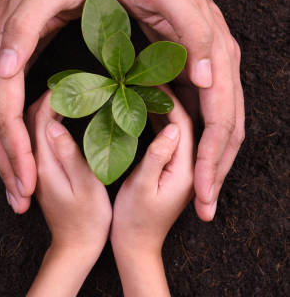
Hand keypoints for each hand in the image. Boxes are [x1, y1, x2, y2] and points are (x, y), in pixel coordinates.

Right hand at [0, 0, 108, 212]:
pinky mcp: (2, 53)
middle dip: (5, 162)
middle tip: (21, 200)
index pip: (0, 109)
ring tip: (18, 187)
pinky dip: (7, 133)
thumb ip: (21, 30)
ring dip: (3, 154)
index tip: (26, 182)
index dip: (12, 149)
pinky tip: (19, 151)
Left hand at [26, 91, 110, 295]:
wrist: (74, 247)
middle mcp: (33, 161)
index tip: (72, 80)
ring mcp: (35, 165)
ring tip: (69, 92)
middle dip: (47, 95)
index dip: (53, 95)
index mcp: (42, 162)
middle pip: (30, 118)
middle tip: (71, 81)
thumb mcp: (85, 186)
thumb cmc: (88, 219)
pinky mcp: (42, 169)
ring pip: (33, 126)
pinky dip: (49, 120)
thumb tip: (53, 122)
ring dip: (47, 106)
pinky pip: (38, 136)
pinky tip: (63, 115)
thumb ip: (69, 153)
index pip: (37, 118)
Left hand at [110, 0, 244, 219]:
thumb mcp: (172, 1)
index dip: (213, 158)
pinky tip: (182, 155)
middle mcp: (216, 66)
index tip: (203, 191)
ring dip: (210, 161)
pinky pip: (196, 110)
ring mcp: (203, 67)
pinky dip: (193, 138)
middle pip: (226, 130)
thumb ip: (195, 39)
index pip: (222, 120)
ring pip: (216, 124)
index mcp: (217, 55)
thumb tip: (211, 80)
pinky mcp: (185, 65)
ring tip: (200, 192)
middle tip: (204, 207)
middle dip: (216, 170)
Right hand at [111, 87, 193, 295]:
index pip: (185, 126)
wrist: (136, 245)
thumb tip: (170, 126)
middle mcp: (188, 166)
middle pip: (186, 123)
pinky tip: (143, 108)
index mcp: (186, 170)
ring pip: (177, 128)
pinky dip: (157, 120)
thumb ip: (157, 156)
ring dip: (163, 107)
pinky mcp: (168, 168)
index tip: (153, 80)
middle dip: (170, 98)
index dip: (170, 100)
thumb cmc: (134, 220)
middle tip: (150, 77)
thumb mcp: (142, 186)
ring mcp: (180, 167)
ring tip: (145, 85)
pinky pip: (168, 137)